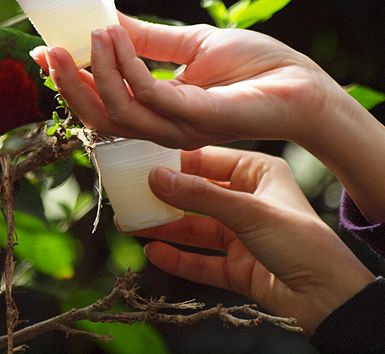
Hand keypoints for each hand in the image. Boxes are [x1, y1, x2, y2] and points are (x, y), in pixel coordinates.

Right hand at [31, 13, 343, 149]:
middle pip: (97, 116)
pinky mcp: (197, 119)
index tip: (42, 50)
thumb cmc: (254, 66)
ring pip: (116, 111)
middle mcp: (160, 126)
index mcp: (155, 111)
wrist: (302, 82)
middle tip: (49, 49)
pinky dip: (127, 66)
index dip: (67, 81)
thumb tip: (105, 19)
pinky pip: (149, 94)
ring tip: (89, 33)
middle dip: (67, 84)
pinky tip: (115, 35)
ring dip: (95, 72)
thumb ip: (146, 39)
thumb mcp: (188, 44)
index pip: (99, 104)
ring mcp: (177, 127)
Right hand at [131, 147, 373, 334]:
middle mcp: (247, 200)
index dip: (175, 162)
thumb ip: (198, 195)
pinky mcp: (237, 266)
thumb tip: (155, 178)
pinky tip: (154, 252)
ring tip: (132, 225)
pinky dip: (178, 257)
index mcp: (257, 173)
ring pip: (194, 228)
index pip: (207, 160)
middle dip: (164, 197)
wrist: (328, 297)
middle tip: (130, 194)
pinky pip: (200, 259)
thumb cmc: (300, 241)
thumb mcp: (247, 210)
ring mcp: (241, 234)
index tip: (141, 161)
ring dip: (165, 227)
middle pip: (195, 195)